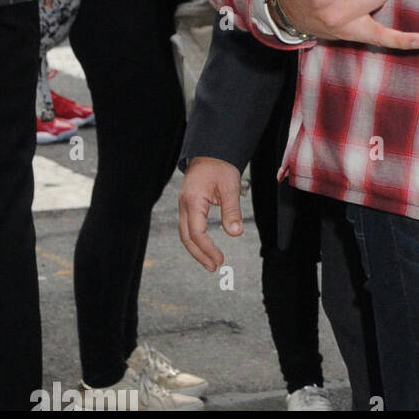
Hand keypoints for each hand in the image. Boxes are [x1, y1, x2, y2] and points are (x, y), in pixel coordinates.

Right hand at [178, 156, 242, 270]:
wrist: (211, 150)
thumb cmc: (220, 165)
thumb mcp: (230, 187)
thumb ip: (232, 211)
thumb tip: (235, 233)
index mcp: (193, 200)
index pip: (197, 233)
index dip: (207, 249)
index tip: (220, 259)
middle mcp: (184, 205)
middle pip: (187, 237)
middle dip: (199, 254)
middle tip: (214, 267)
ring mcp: (183, 205)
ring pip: (185, 233)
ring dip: (196, 249)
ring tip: (210, 262)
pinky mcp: (187, 204)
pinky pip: (188, 226)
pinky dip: (195, 239)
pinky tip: (204, 246)